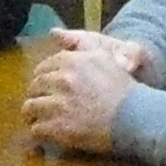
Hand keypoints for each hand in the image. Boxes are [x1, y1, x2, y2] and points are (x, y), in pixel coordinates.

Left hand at [20, 30, 157, 153]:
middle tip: (42, 104)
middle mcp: (62, 80)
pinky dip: (38, 132)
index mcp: (71, 61)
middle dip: (37, 95)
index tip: (47, 86)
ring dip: (33, 114)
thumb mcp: (104, 57)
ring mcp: (58, 104)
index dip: (44, 78)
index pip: (44, 67)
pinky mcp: (58, 127)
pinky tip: (45, 133)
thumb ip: (80, 43)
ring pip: (31, 107)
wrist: (134, 117)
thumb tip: (54, 32)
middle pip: (35, 86)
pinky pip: (36, 128)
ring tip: (38, 119)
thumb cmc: (122, 88)